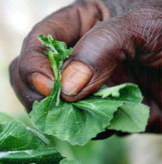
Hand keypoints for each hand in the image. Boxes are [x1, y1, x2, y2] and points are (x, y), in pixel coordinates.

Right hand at [10, 0, 161, 132]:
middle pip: (30, 80)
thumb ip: (100, 47)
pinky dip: (89, 131)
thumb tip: (66, 88)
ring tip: (97, 115)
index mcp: (77, 28)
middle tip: (60, 108)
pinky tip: (112, 123)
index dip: (32, 67)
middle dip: (37, 97)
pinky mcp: (96, 114)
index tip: (49, 88)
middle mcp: (73, 61)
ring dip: (66, 118)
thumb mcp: (142, 24)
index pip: (36, 45)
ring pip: (51, 110)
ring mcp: (83, 91)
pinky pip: (78, 128)